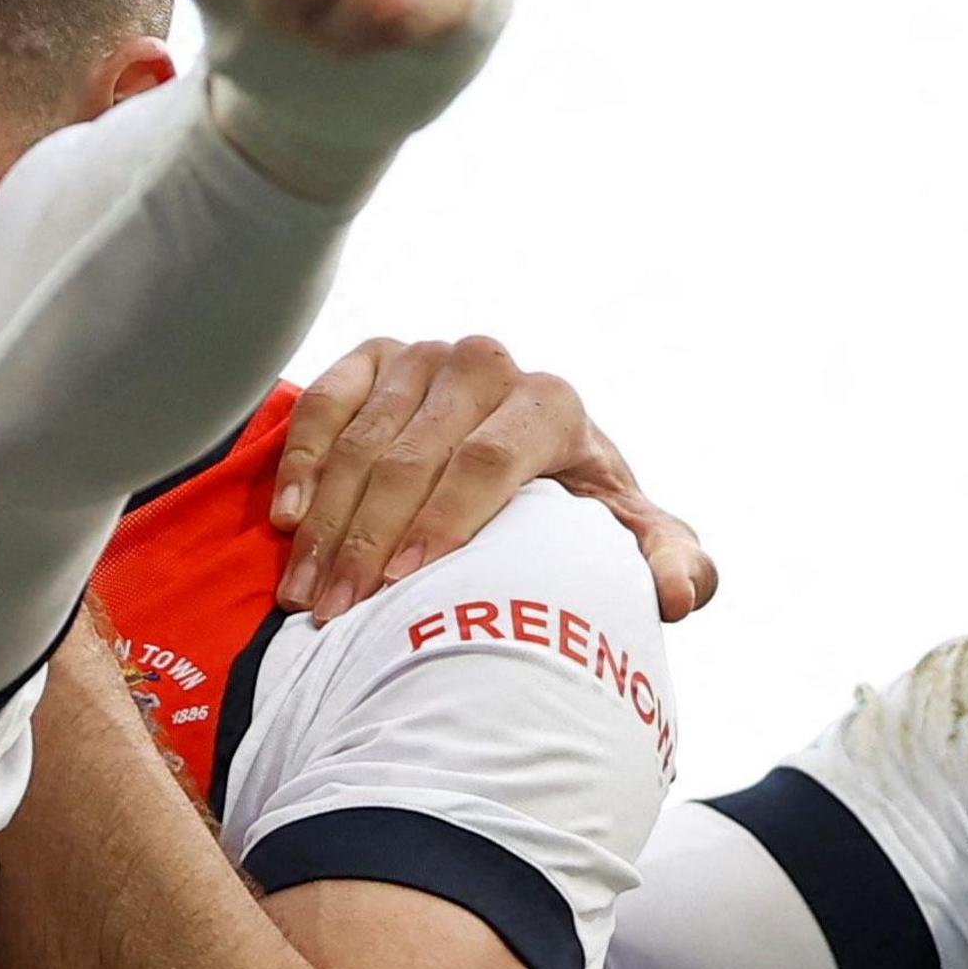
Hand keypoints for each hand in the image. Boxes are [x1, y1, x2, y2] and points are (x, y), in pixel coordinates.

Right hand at [274, 336, 717, 624]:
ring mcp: (424, 357)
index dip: (444, 524)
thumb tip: (680, 597)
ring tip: (305, 595)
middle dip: (369, 541)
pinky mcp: (373, 356)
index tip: (402, 590)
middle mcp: (487, 366)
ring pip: (363, 437)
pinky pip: (325, 401)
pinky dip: (302, 461)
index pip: (489, 460)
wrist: (529, 462)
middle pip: (415, 454)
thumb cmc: (576, 514)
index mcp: (552, 404)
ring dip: (326, 521)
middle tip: (336, 612)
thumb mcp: (630, 541)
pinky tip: (287, 522)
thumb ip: (672, 565)